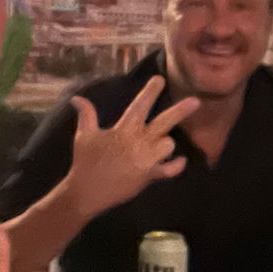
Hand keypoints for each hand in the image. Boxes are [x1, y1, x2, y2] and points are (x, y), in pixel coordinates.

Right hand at [66, 77, 199, 218]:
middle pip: (164, 122)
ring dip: (168, 142)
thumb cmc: (85, 162)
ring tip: (164, 142)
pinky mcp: (149, 176)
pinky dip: (177, 165)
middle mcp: (138, 142)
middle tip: (196, 101)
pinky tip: (181, 160)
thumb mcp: (84, 135)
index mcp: (123, 130)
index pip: (139, 105)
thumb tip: (76, 98)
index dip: (150, 91)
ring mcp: (146, 159)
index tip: (160, 79)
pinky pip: (171, 169)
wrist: (87, 192)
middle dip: (181, 110)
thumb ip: (86, 114)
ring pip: (169, 144)